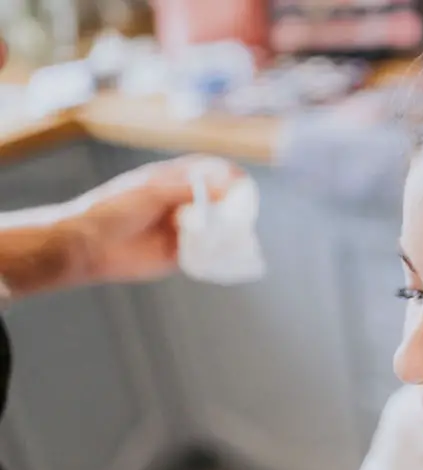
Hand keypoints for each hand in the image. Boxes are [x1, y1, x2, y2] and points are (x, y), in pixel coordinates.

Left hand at [62, 155, 242, 283]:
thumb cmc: (114, 209)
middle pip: (217, 201)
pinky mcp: (179, 255)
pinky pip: (205, 254)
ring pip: (214, 228)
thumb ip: (188, 190)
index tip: (244, 183)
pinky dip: (217, 253)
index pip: (208, 172)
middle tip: (243, 213)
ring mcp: (180, 230)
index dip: (228, 174)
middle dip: (233, 206)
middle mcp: (179, 204)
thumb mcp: (153, 192)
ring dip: (227, 231)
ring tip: (235, 233)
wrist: (89, 245)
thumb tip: (226, 189)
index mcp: (172, 182)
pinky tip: (223, 252)